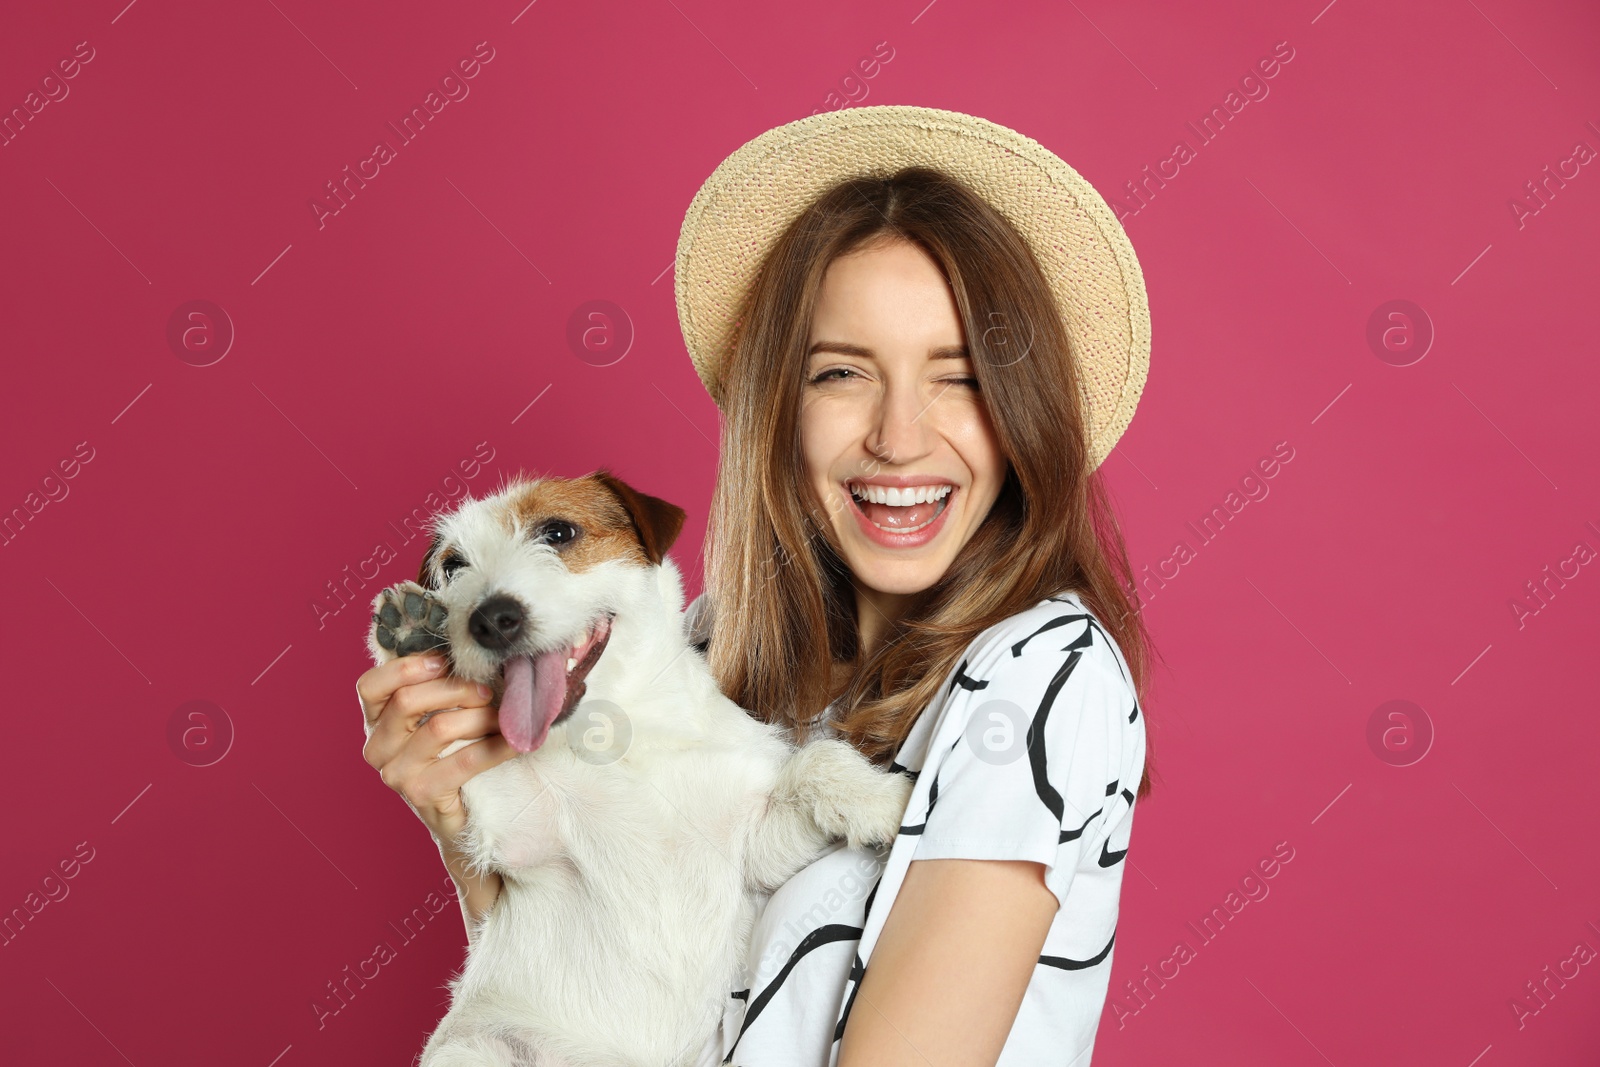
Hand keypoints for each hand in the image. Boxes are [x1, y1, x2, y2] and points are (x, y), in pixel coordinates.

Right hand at [355, 653, 516, 845]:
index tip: (444, 661)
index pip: (370, 686)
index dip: (405, 668)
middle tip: (487, 691)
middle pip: (408, 701)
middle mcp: (376, 748)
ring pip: (439, 728)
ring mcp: (395, 774)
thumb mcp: (434, 715)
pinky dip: (496, 747)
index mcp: (374, 722)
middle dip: (456, 689)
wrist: (458, 812)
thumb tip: (468, 655)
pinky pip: (464, 761)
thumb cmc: (450, 752)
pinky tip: (514, 742)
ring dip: (480, 717)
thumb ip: (435, 687)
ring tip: (502, 718)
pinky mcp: (421, 794)